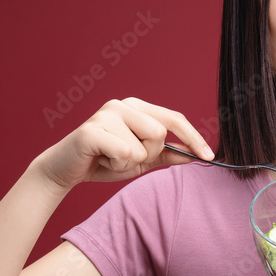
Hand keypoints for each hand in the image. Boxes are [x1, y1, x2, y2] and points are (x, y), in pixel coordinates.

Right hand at [32, 97, 213, 193]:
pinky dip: (116, 165)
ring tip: (110, 158)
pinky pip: (124, 154)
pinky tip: (100, 160)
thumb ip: (167, 155)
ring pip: (143, 147)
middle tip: (125, 158)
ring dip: (129, 163)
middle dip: (149, 154)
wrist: (65, 171)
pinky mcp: (92, 130)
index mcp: (137, 108)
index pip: (174, 118)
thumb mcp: (141, 161)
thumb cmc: (104, 162)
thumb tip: (195, 155)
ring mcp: (106, 114)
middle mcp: (122, 105)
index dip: (194, 137)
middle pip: (160, 133)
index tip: (210, 157)